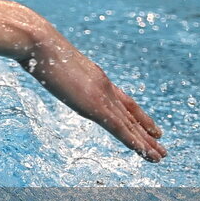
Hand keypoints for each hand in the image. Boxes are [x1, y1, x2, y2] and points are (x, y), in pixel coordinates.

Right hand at [21, 36, 165, 161]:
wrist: (41, 44)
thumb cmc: (39, 50)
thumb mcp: (51, 63)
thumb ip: (55, 70)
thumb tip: (42, 68)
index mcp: (96, 77)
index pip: (122, 99)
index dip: (136, 114)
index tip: (148, 125)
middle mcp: (104, 87)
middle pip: (130, 114)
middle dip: (145, 131)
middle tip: (161, 146)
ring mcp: (101, 96)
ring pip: (129, 125)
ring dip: (145, 143)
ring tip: (160, 156)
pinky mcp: (95, 106)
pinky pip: (120, 129)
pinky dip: (134, 142)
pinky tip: (145, 152)